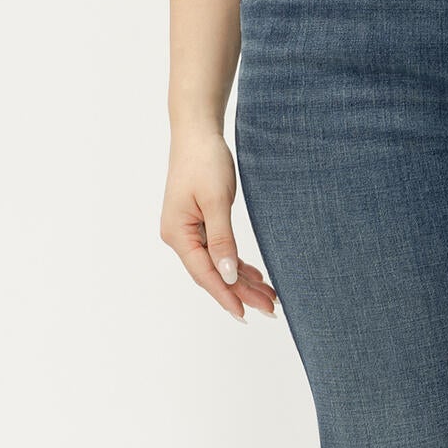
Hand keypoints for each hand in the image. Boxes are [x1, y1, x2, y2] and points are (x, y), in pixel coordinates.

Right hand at [160, 128, 278, 321]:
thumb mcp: (216, 201)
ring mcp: (188, 231)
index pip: (204, 273)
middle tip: (270, 309)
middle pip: (212, 273)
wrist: (197, 133)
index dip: (226, 295)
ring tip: (269, 297)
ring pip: (218, 264)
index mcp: (177, 233)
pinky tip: (255, 275)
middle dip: (241, 292)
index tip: (246, 314)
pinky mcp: (199, 223)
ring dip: (243, 281)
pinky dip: (238, 264)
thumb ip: (221, 240)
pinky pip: (219, 251)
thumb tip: (228, 274)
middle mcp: (179, 236)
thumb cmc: (204, 161)